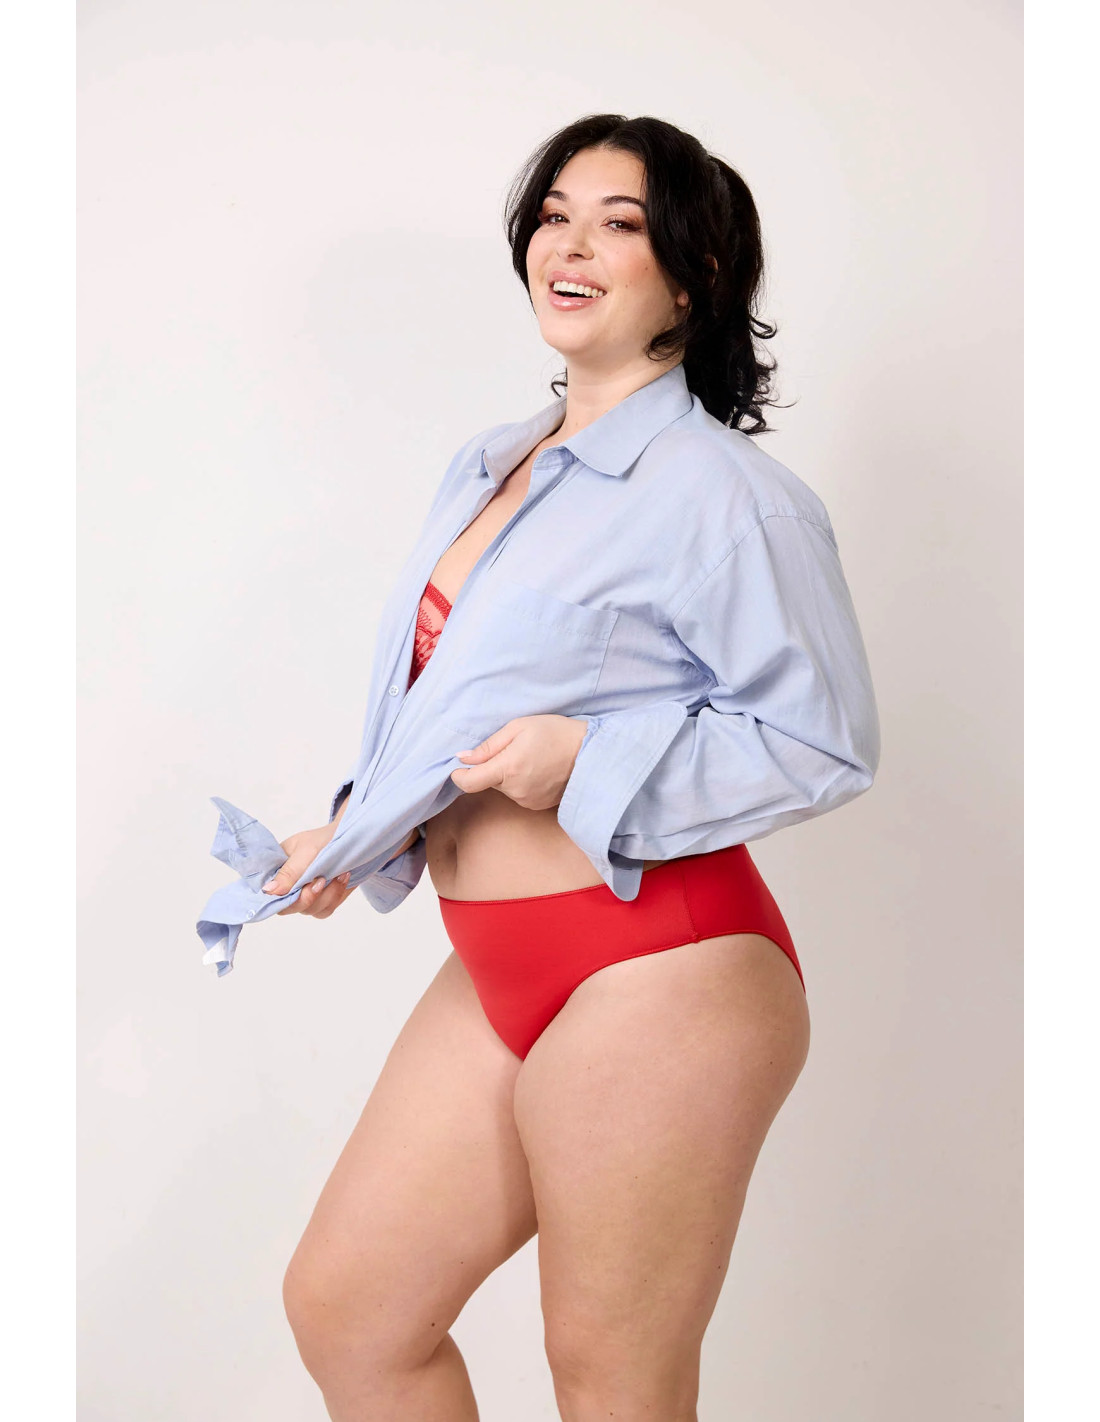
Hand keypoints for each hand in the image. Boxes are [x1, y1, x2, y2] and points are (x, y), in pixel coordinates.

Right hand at [262, 818, 420, 917]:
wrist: (349, 838)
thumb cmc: (323, 839)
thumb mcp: (305, 851)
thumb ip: (289, 872)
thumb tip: (268, 891)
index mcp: (277, 871)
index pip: (268, 894)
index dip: (277, 899)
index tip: (298, 889)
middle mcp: (289, 887)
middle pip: (289, 908)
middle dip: (307, 897)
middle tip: (321, 880)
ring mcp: (306, 895)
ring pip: (310, 911)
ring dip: (327, 895)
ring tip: (339, 874)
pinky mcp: (322, 901)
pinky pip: (325, 910)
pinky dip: (335, 896)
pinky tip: (343, 878)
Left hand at [449, 715, 586, 810]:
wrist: (589, 752)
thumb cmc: (554, 733)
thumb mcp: (518, 727)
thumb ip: (488, 746)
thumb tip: (462, 758)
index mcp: (508, 768)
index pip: (469, 782)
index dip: (459, 775)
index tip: (460, 766)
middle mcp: (515, 790)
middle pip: (488, 782)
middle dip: (492, 767)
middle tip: (513, 749)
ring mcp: (527, 801)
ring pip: (503, 788)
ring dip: (507, 775)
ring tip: (529, 758)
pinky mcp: (537, 806)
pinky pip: (517, 794)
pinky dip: (520, 783)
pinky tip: (537, 769)